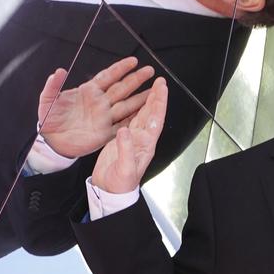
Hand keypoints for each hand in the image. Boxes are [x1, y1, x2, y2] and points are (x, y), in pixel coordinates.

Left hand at [37, 57, 154, 158]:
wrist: (51, 142)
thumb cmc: (50, 120)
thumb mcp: (47, 101)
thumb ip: (52, 86)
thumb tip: (58, 72)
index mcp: (88, 92)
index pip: (108, 76)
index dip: (120, 68)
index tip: (133, 61)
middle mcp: (100, 103)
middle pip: (122, 88)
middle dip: (136, 79)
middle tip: (150, 71)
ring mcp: (105, 117)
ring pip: (127, 105)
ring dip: (141, 98)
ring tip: (154, 92)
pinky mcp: (106, 132)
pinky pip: (123, 124)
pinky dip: (134, 120)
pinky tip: (145, 114)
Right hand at [91, 77, 167, 193]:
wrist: (111, 193)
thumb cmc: (120, 184)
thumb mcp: (124, 168)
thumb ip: (125, 149)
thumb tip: (124, 131)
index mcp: (145, 144)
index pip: (155, 118)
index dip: (159, 102)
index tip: (162, 87)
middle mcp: (142, 139)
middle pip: (151, 114)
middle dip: (156, 97)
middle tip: (159, 81)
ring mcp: (133, 139)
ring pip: (142, 115)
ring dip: (146, 101)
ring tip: (150, 87)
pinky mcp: (122, 140)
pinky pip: (129, 121)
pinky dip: (132, 110)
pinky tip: (132, 102)